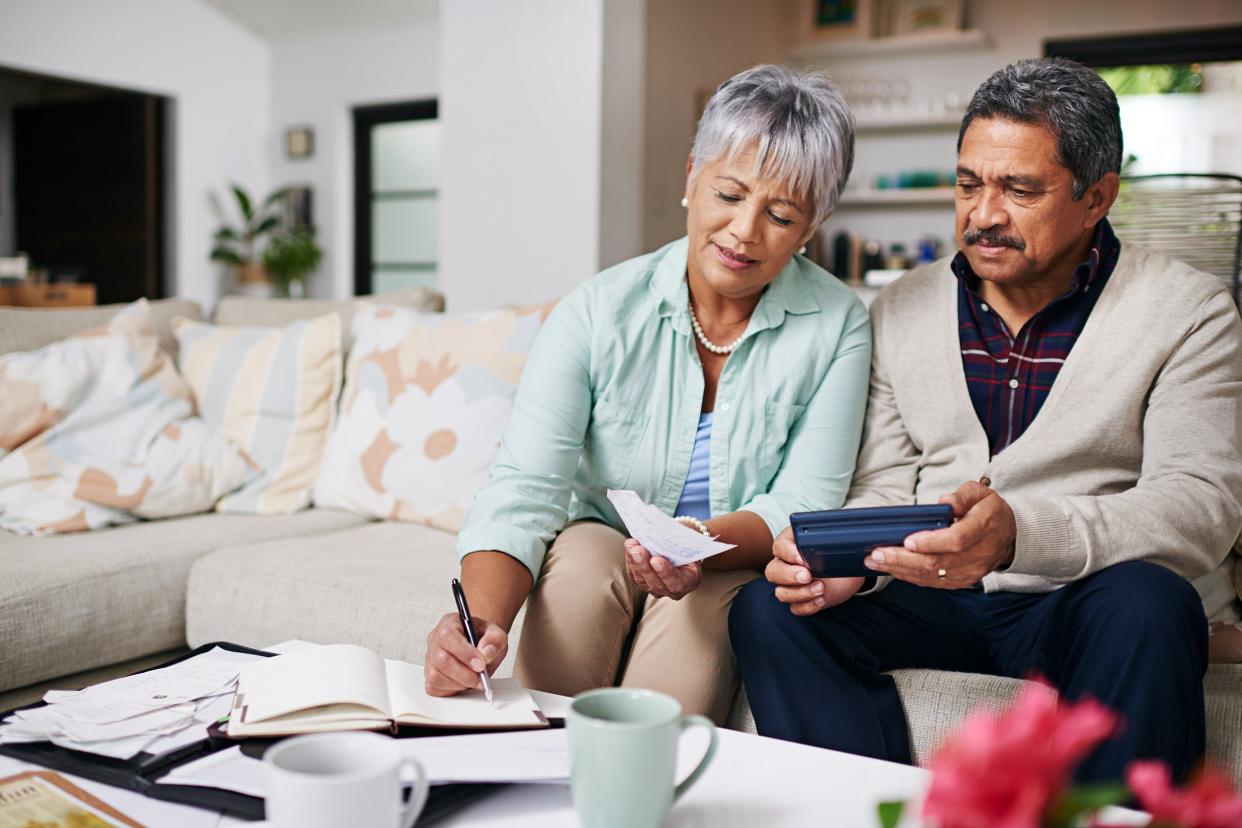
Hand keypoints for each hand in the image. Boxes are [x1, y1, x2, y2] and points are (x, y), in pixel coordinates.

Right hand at [424, 611, 507, 696]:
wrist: (480, 647)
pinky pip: (434, 687)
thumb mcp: (496, 634)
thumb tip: (486, 653)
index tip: (481, 664)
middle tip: (481, 677)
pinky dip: (451, 689)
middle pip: (440, 659)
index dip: (464, 653)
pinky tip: (463, 683)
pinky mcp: (429, 675)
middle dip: (464, 673)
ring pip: (436, 676)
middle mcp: (435, 640)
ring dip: (459, 682)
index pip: (448, 636)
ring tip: (474, 679)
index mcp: (449, 623)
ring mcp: (430, 658)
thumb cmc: (484, 639)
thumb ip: (495, 640)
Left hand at [624, 538, 701, 598]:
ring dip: (634, 561)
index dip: (665, 572)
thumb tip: (661, 534)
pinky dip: (630, 560)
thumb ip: (680, 543)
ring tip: (631, 546)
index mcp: (689, 581)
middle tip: (637, 551)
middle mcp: (673, 590)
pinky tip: (629, 547)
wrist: (683, 552)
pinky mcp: (643, 584)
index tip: (656, 560)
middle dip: (644, 566)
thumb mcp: (691, 545)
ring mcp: (657, 589)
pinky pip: (634, 575)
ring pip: (641, 580)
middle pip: (655, 583)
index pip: (676, 582)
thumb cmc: (689, 547)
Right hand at [765, 526, 863, 614]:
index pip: (779, 546)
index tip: (803, 558)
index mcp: (791, 544)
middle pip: (773, 572)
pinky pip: (795, 608)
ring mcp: (791, 585)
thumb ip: (832, 536)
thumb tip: (837, 536)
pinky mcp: (801, 600)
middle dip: (789, 575)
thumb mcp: (836, 540)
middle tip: (808, 575)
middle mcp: (786, 564)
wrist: (849, 570)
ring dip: (800, 593)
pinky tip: (821, 600)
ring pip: (781, 592)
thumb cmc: (838, 551)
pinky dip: (807, 606)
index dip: (788, 553)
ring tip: (821, 588)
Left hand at [864, 481, 1016, 588]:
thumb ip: (963, 495)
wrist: (1009, 536)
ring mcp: (971, 571)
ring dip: (901, 570)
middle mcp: (978, 554)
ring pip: (933, 575)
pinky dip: (911, 577)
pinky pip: (935, 582)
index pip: (956, 540)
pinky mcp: (963, 580)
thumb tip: (944, 502)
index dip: (931, 543)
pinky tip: (892, 569)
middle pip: (938, 562)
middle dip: (903, 559)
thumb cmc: (988, 510)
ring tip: (875, 562)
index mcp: (983, 527)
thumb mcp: (980, 493)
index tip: (907, 541)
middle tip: (876, 554)